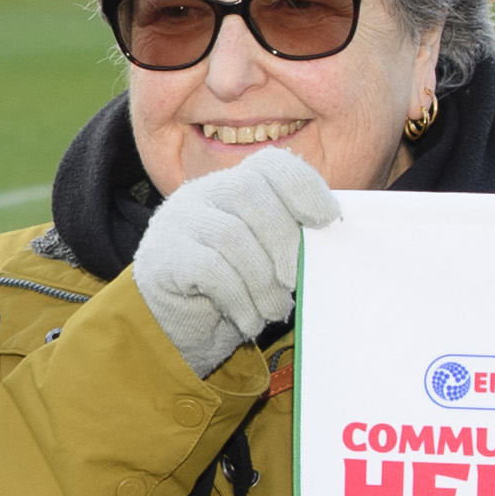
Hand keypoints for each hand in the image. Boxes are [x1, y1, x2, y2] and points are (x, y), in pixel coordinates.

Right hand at [126, 149, 334, 377]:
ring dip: (263, 281)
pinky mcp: (163, 258)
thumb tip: (331, 238)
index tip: (328, 220)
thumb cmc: (228, 294)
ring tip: (275, 310)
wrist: (173, 332)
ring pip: (232, 235)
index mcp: (231, 186)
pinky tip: (249, 319)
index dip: (304, 186)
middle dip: (284, 240)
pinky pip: (210, 270)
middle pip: (250, 193)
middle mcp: (200, 194)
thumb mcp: (262, 258)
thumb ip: (288, 239)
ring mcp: (177, 223)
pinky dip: (240, 298)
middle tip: (294, 282)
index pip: (270, 164)